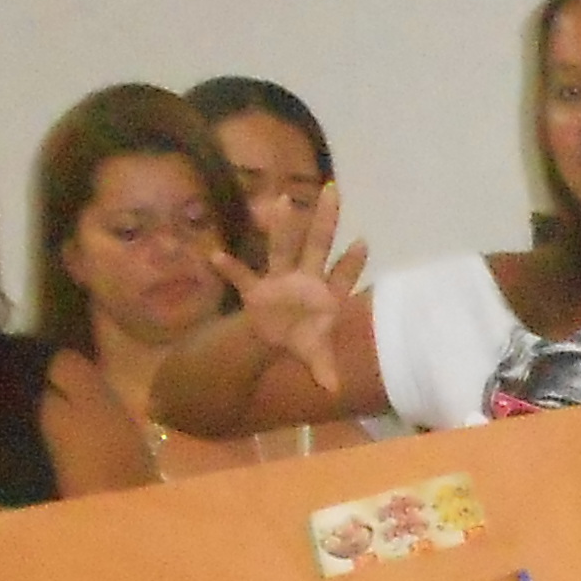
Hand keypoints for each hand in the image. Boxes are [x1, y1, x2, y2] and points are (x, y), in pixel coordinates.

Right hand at [210, 180, 366, 377]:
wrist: (277, 338)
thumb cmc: (305, 339)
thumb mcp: (315, 356)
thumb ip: (324, 368)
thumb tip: (333, 390)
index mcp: (326, 293)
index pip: (342, 274)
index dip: (352, 262)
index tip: (363, 242)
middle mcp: (305, 278)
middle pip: (317, 244)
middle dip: (325, 220)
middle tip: (333, 190)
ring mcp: (280, 279)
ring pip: (282, 247)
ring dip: (283, 226)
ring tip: (285, 201)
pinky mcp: (256, 288)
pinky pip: (242, 277)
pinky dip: (230, 268)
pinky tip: (216, 257)